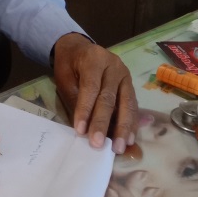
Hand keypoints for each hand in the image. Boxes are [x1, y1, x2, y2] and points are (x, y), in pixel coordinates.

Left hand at [52, 33, 137, 153]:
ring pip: (127, 104)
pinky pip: (132, 106)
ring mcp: (125, 76)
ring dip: (123, 128)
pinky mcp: (131, 85)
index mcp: (95, 59)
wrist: (79, 48)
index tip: (80, 131)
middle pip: (109, 98)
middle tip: (98, 144)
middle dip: (103, 123)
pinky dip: (131, 124)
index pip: (91, 88)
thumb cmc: (69, 64)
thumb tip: (83, 130)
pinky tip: (129, 140)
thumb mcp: (65, 77)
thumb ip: (75, 99)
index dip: (85, 110)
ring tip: (119, 148)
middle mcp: (114, 66)